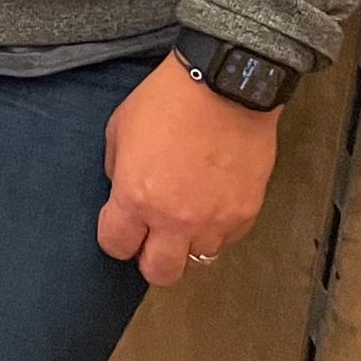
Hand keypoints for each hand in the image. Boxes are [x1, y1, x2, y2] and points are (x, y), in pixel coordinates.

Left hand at [98, 53, 280, 284]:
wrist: (223, 88)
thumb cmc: (167, 101)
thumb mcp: (119, 129)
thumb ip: (119, 171)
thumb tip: (124, 193)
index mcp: (136, 197)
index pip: (116, 245)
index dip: (115, 239)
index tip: (120, 228)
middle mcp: (175, 219)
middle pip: (160, 273)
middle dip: (150, 260)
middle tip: (151, 240)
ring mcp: (214, 221)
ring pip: (198, 259)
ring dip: (187, 244)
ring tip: (185, 218)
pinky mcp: (245, 214)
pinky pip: (226, 240)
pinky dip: (216, 230)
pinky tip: (209, 205)